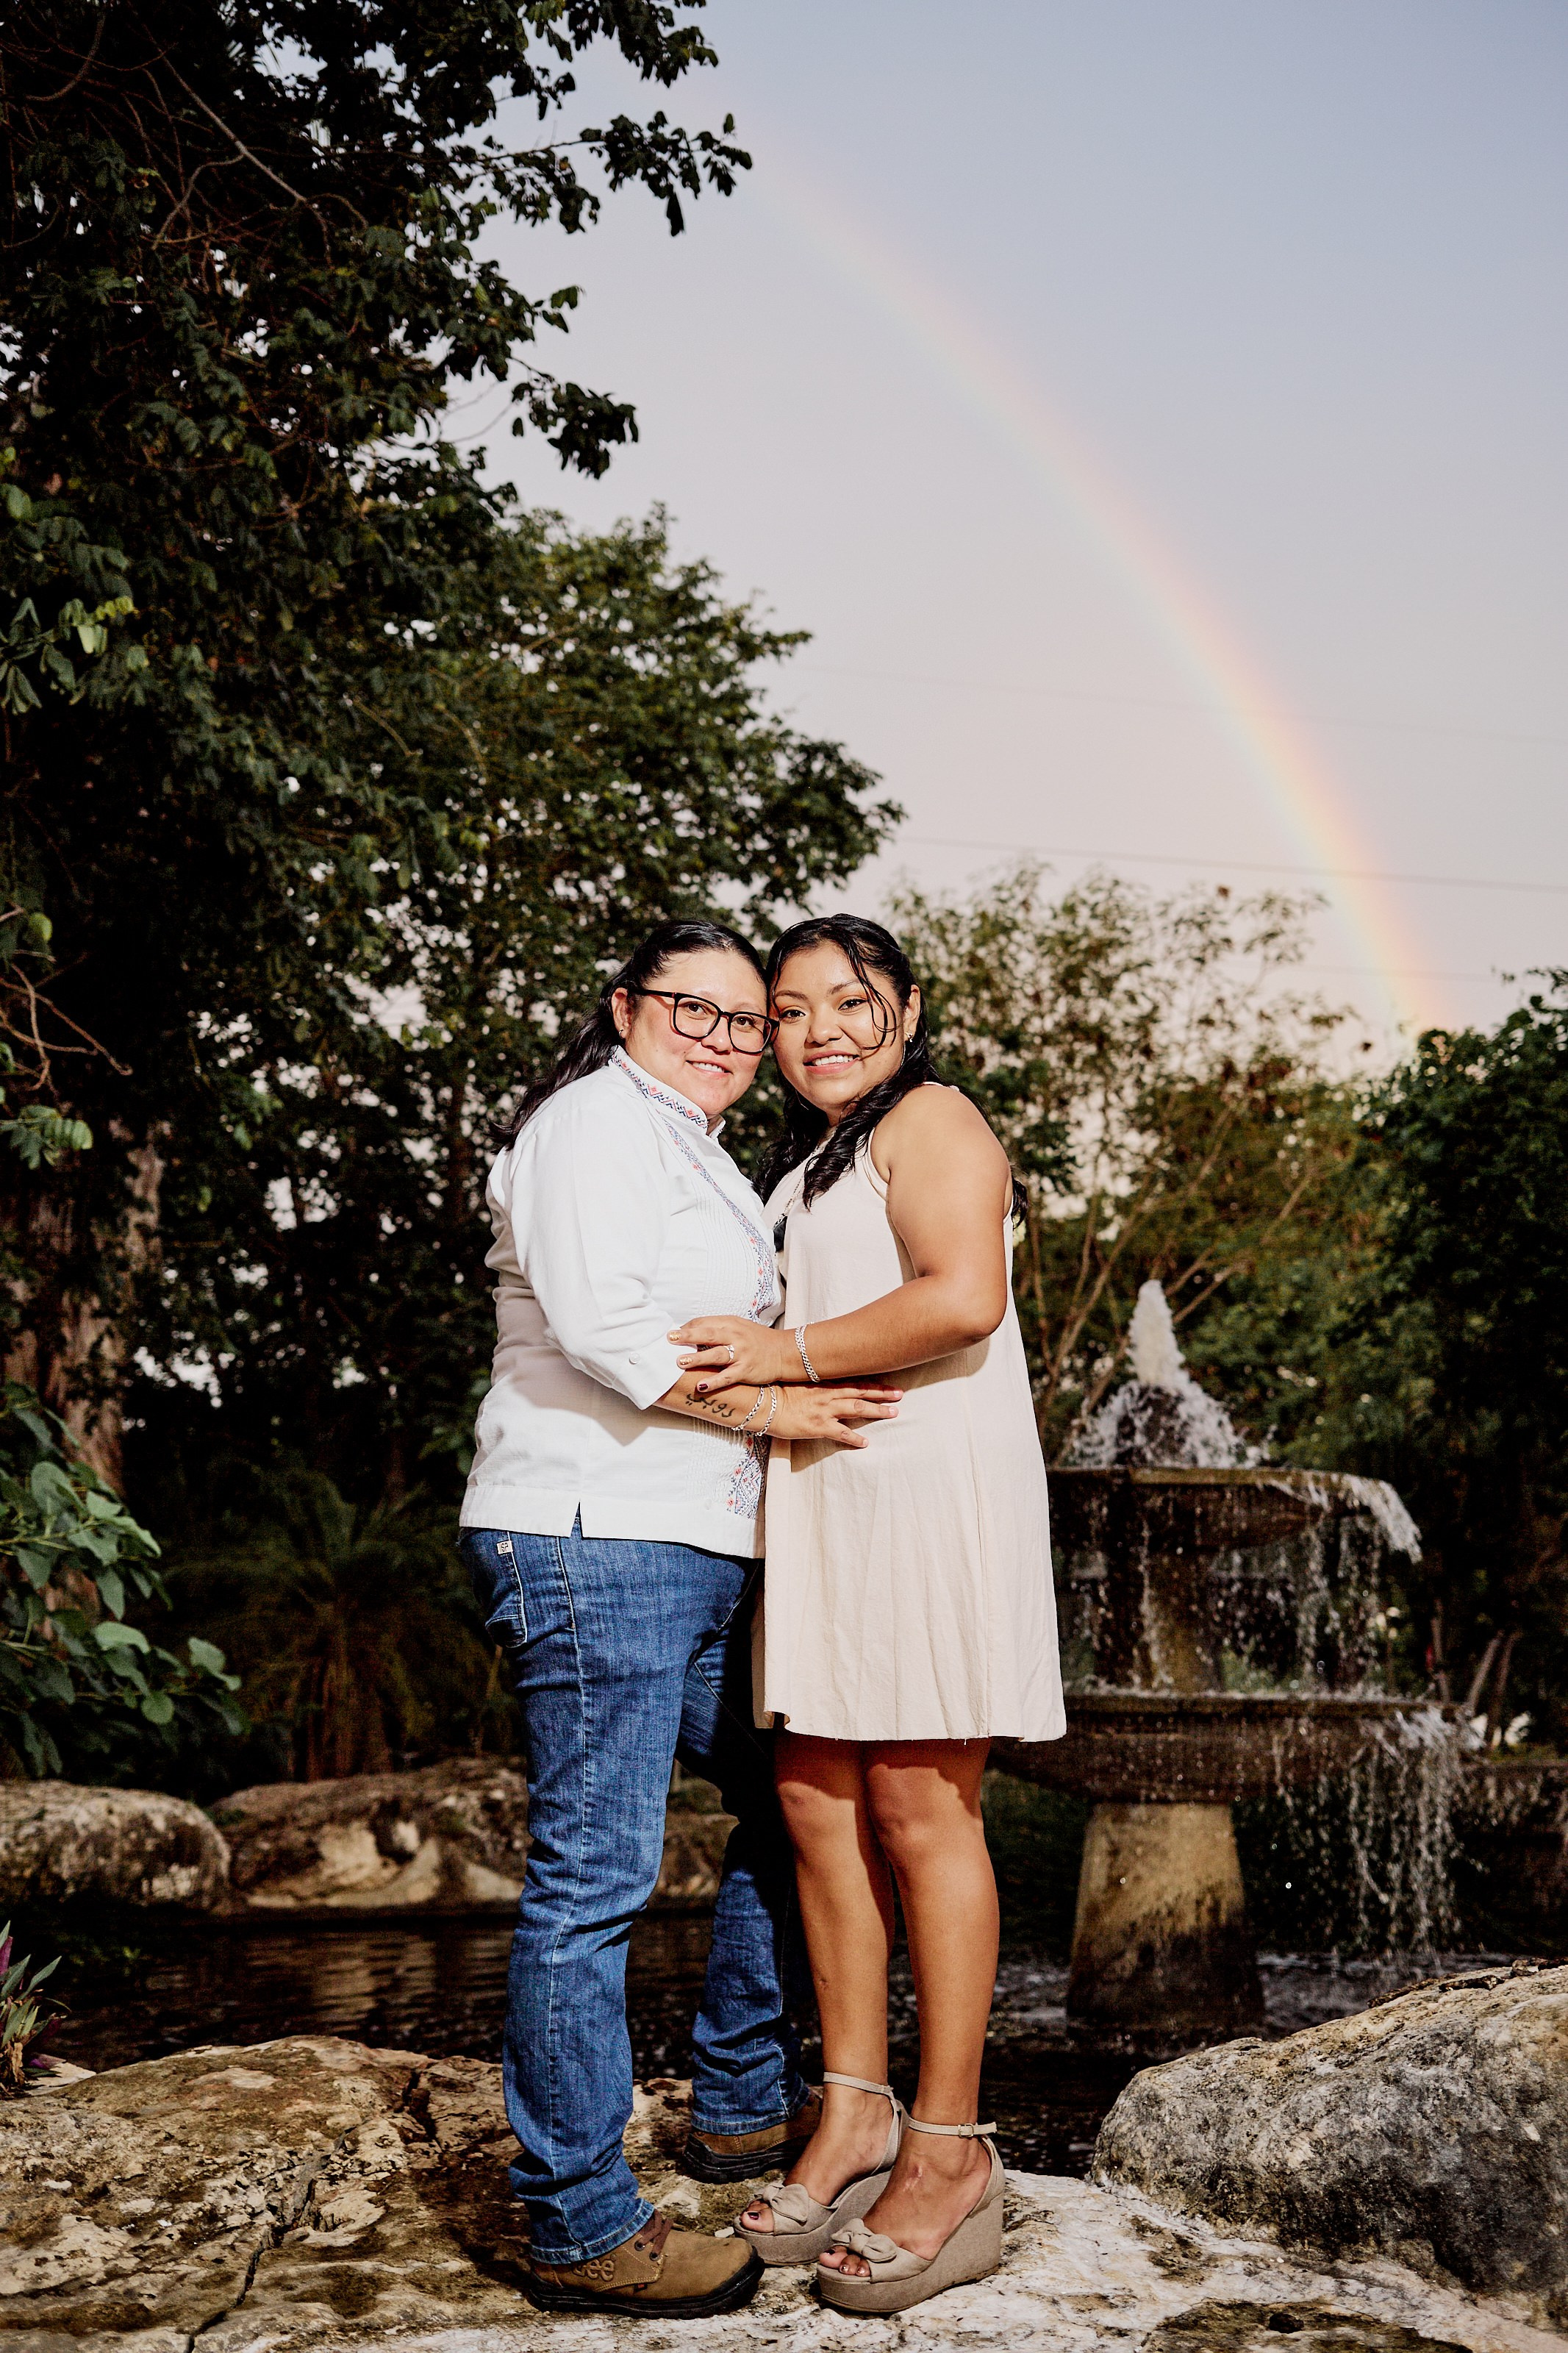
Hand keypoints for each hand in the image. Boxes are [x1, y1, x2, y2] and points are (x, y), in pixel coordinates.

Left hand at [669, 1315, 792, 1394]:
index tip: (673, 1335)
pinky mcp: (746, 1370)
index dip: (687, 1328)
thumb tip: (691, 1334)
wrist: (785, 1352)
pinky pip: (727, 1376)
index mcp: (731, 1323)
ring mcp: (741, 1353)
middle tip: (669, 1339)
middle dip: (687, 1337)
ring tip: (680, 1361)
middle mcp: (735, 1336)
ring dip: (697, 1358)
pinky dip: (714, 1381)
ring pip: (716, 1354)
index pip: (704, 1322)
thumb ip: (718, 1330)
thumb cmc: (757, 1340)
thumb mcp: (738, 1328)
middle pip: (707, 1334)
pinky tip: (701, 1386)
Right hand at [767, 1384, 900, 1448]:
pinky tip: (866, 1442)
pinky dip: (855, 1438)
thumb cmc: (778, 1392)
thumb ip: (815, 1382)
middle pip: (862, 1393)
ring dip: (877, 1410)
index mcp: (824, 1384)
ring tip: (893, 1413)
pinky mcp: (818, 1426)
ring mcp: (825, 1411)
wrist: (764, 1403)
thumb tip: (824, 1380)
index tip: (890, 1384)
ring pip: (857, 1409)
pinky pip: (841, 1433)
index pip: (855, 1382)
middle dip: (883, 1394)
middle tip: (900, 1395)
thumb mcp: (799, 1382)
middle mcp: (829, 1395)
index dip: (875, 1384)